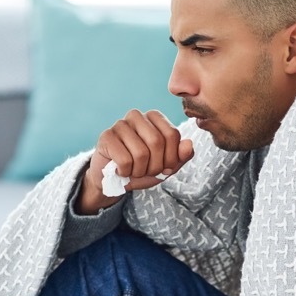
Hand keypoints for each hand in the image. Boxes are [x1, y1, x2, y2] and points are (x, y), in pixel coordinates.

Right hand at [77, 109, 193, 213]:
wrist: (114, 180)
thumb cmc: (142, 168)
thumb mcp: (166, 166)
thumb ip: (181, 156)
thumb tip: (188, 144)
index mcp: (155, 117)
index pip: (172, 135)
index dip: (171, 158)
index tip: (163, 167)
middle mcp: (137, 116)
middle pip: (157, 142)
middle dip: (155, 166)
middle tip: (146, 171)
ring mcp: (120, 124)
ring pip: (140, 153)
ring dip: (139, 171)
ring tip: (133, 170)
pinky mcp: (106, 137)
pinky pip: (124, 160)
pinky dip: (125, 172)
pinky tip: (120, 169)